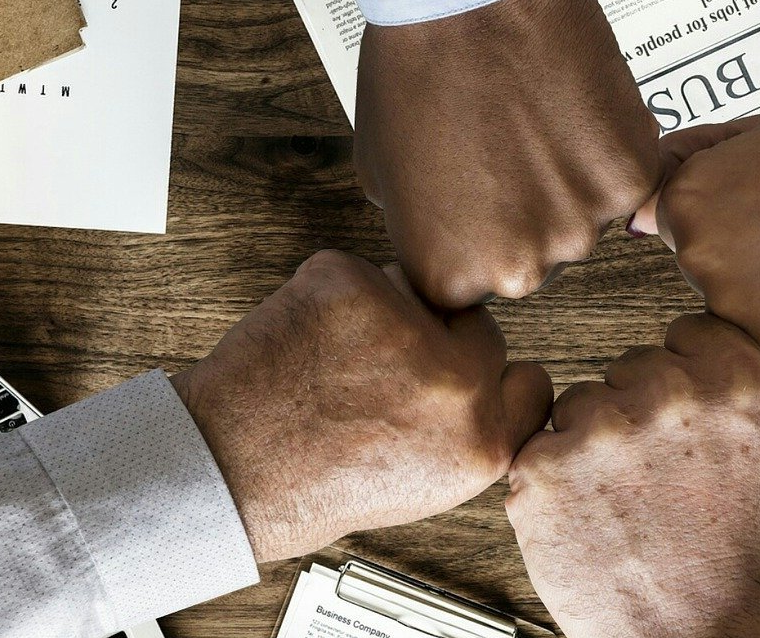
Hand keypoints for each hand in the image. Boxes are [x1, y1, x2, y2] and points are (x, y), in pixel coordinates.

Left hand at [169, 250, 552, 561]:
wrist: (229, 470)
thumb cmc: (311, 487)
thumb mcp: (425, 486)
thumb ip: (468, 431)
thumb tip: (490, 376)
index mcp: (484, 444)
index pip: (531, 380)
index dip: (490, 379)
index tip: (463, 380)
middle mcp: (455, 386)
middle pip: (479, 328)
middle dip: (438, 340)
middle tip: (381, 375)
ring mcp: (405, 330)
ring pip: (416, 292)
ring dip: (386, 314)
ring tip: (338, 365)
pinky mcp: (351, 287)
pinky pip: (359, 272)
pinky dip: (333, 297)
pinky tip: (310, 341)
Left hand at [354, 0, 658, 308]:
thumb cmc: (414, 70)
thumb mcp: (384, 174)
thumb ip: (424, 227)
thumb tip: (452, 236)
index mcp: (450, 275)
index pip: (474, 283)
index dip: (476, 233)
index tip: (476, 198)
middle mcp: (518, 268)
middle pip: (536, 258)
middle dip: (525, 213)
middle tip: (509, 151)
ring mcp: (579, 228)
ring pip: (584, 219)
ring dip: (569, 183)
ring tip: (536, 122)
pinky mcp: (628, 180)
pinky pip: (625, 180)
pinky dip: (608, 149)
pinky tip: (571, 108)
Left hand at [505, 314, 759, 637]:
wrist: (695, 637)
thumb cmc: (743, 565)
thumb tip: (743, 363)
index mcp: (737, 384)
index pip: (688, 333)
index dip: (685, 374)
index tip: (684, 411)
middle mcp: (668, 397)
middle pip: (631, 366)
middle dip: (639, 411)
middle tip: (659, 471)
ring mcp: (601, 431)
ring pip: (581, 403)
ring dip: (594, 442)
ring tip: (627, 498)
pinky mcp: (546, 468)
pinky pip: (539, 446)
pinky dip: (557, 478)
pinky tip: (592, 512)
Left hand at [636, 9, 759, 371]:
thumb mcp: (751, 135)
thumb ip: (683, 162)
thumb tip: (633, 209)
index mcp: (681, 205)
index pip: (673, 223)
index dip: (728, 211)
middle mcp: (696, 260)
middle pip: (703, 267)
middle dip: (742, 253)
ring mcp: (735, 310)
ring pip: (736, 309)